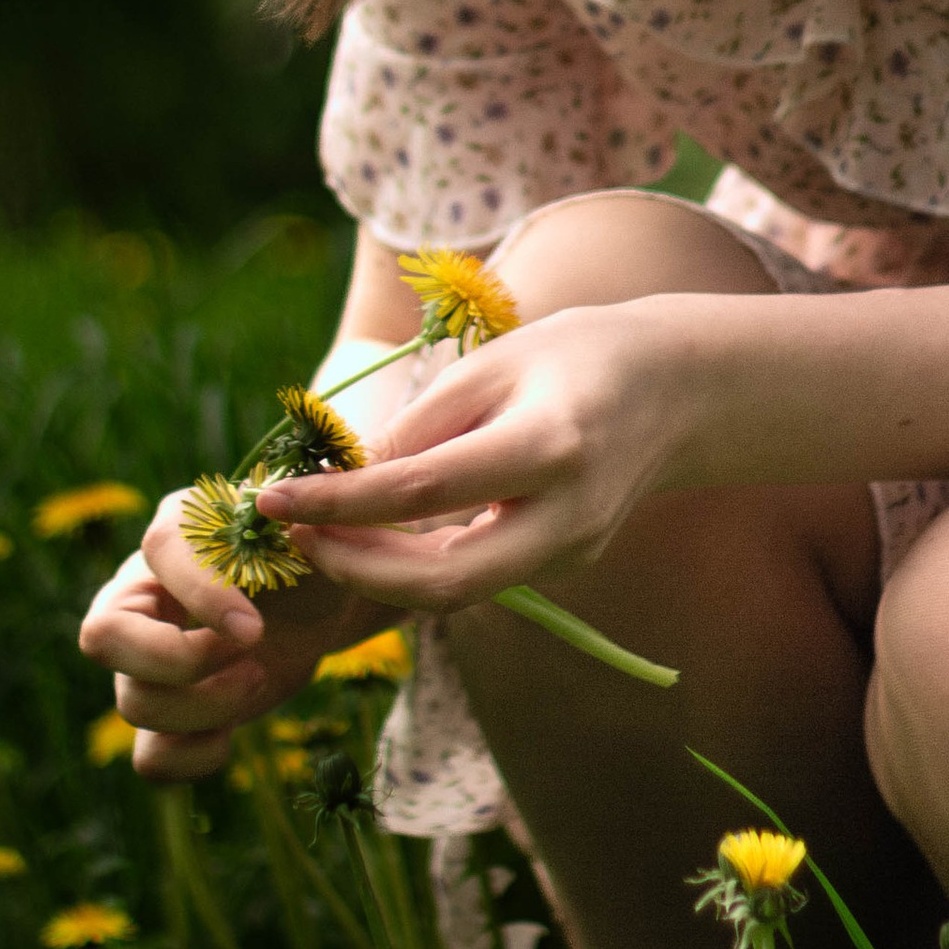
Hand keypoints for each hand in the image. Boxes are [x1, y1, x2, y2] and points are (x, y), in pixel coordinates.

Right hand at [78, 492, 374, 780]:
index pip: (158, 550)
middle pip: (103, 639)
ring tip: (261, 677)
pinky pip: (151, 758)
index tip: (254, 628)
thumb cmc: (309, 554)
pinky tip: (235, 728)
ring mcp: (143, 662)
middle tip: (251, 652)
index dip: (201, 594)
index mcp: (173, 535)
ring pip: (134, 704)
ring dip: (207, 706)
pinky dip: (196, 756)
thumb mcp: (311, 527)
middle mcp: (139, 597)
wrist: (319, 603)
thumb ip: (298, 513)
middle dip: (179, 660)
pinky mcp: (166, 715)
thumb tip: (279, 509)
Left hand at [251, 303, 687, 614]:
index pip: (422, 492)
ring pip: (458, 592)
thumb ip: (421, 426)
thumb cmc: (575, 355)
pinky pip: (478, 578)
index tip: (272, 496)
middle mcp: (567, 515)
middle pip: (443, 579)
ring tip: (318, 533)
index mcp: (548, 445)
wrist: (676, 390)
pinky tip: (372, 538)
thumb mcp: (492, 364)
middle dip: (355, 567)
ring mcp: (573, 551)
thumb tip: (345, 482)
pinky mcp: (567, 566)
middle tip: (292, 533)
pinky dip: (417, 568)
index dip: (339, 502)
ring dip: (379, 575)